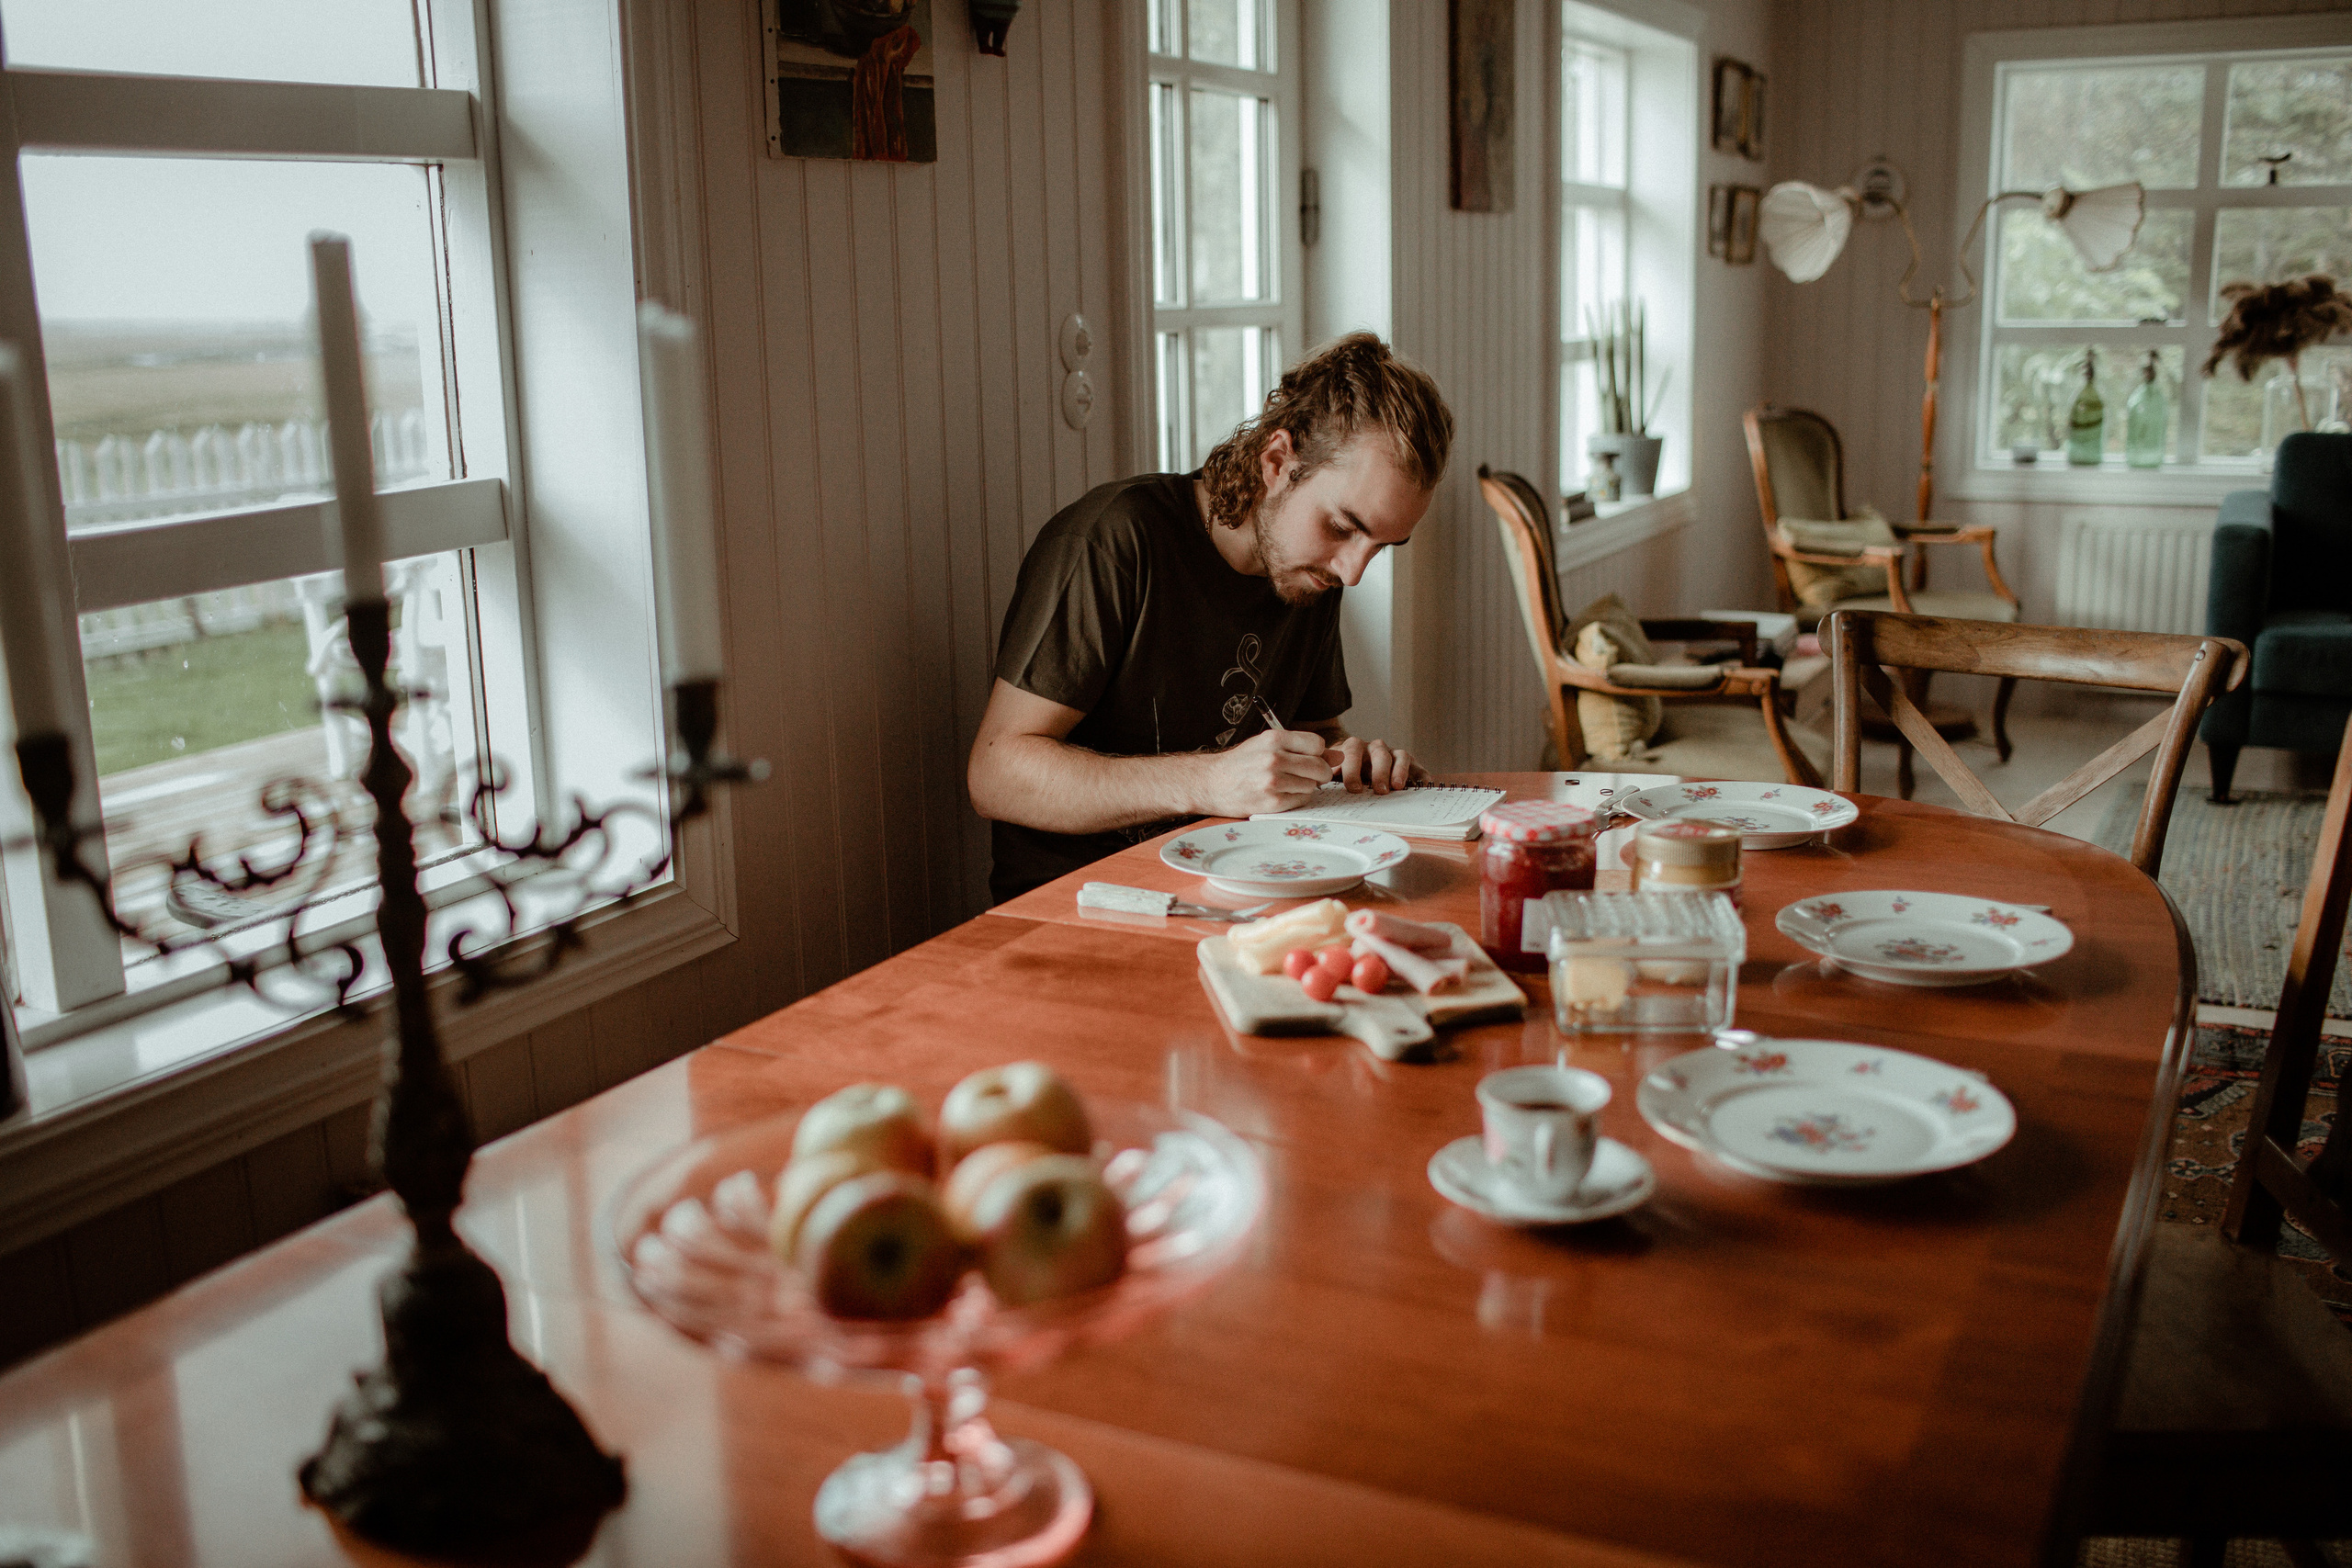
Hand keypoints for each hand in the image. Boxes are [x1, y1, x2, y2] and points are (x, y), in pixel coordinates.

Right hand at [1199, 729, 1333, 815]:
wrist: (1211, 783)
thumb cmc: (1241, 763)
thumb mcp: (1267, 745)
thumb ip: (1302, 748)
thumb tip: (1339, 756)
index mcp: (1274, 739)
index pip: (1317, 743)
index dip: (1317, 753)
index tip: (1309, 758)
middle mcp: (1274, 758)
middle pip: (1319, 767)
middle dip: (1320, 773)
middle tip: (1308, 775)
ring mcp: (1273, 781)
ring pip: (1312, 786)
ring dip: (1305, 787)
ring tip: (1287, 784)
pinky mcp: (1272, 802)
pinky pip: (1301, 801)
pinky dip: (1296, 799)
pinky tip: (1281, 794)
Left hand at [1323, 735, 1424, 793]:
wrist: (1354, 759)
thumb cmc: (1341, 771)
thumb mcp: (1329, 771)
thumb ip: (1324, 775)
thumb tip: (1315, 782)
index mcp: (1352, 748)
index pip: (1351, 752)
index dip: (1352, 769)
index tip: (1352, 789)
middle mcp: (1373, 748)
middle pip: (1378, 753)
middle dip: (1378, 772)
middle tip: (1378, 790)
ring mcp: (1392, 754)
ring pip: (1399, 755)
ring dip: (1399, 770)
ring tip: (1398, 787)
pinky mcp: (1408, 763)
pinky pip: (1417, 765)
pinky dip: (1421, 774)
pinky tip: (1423, 784)